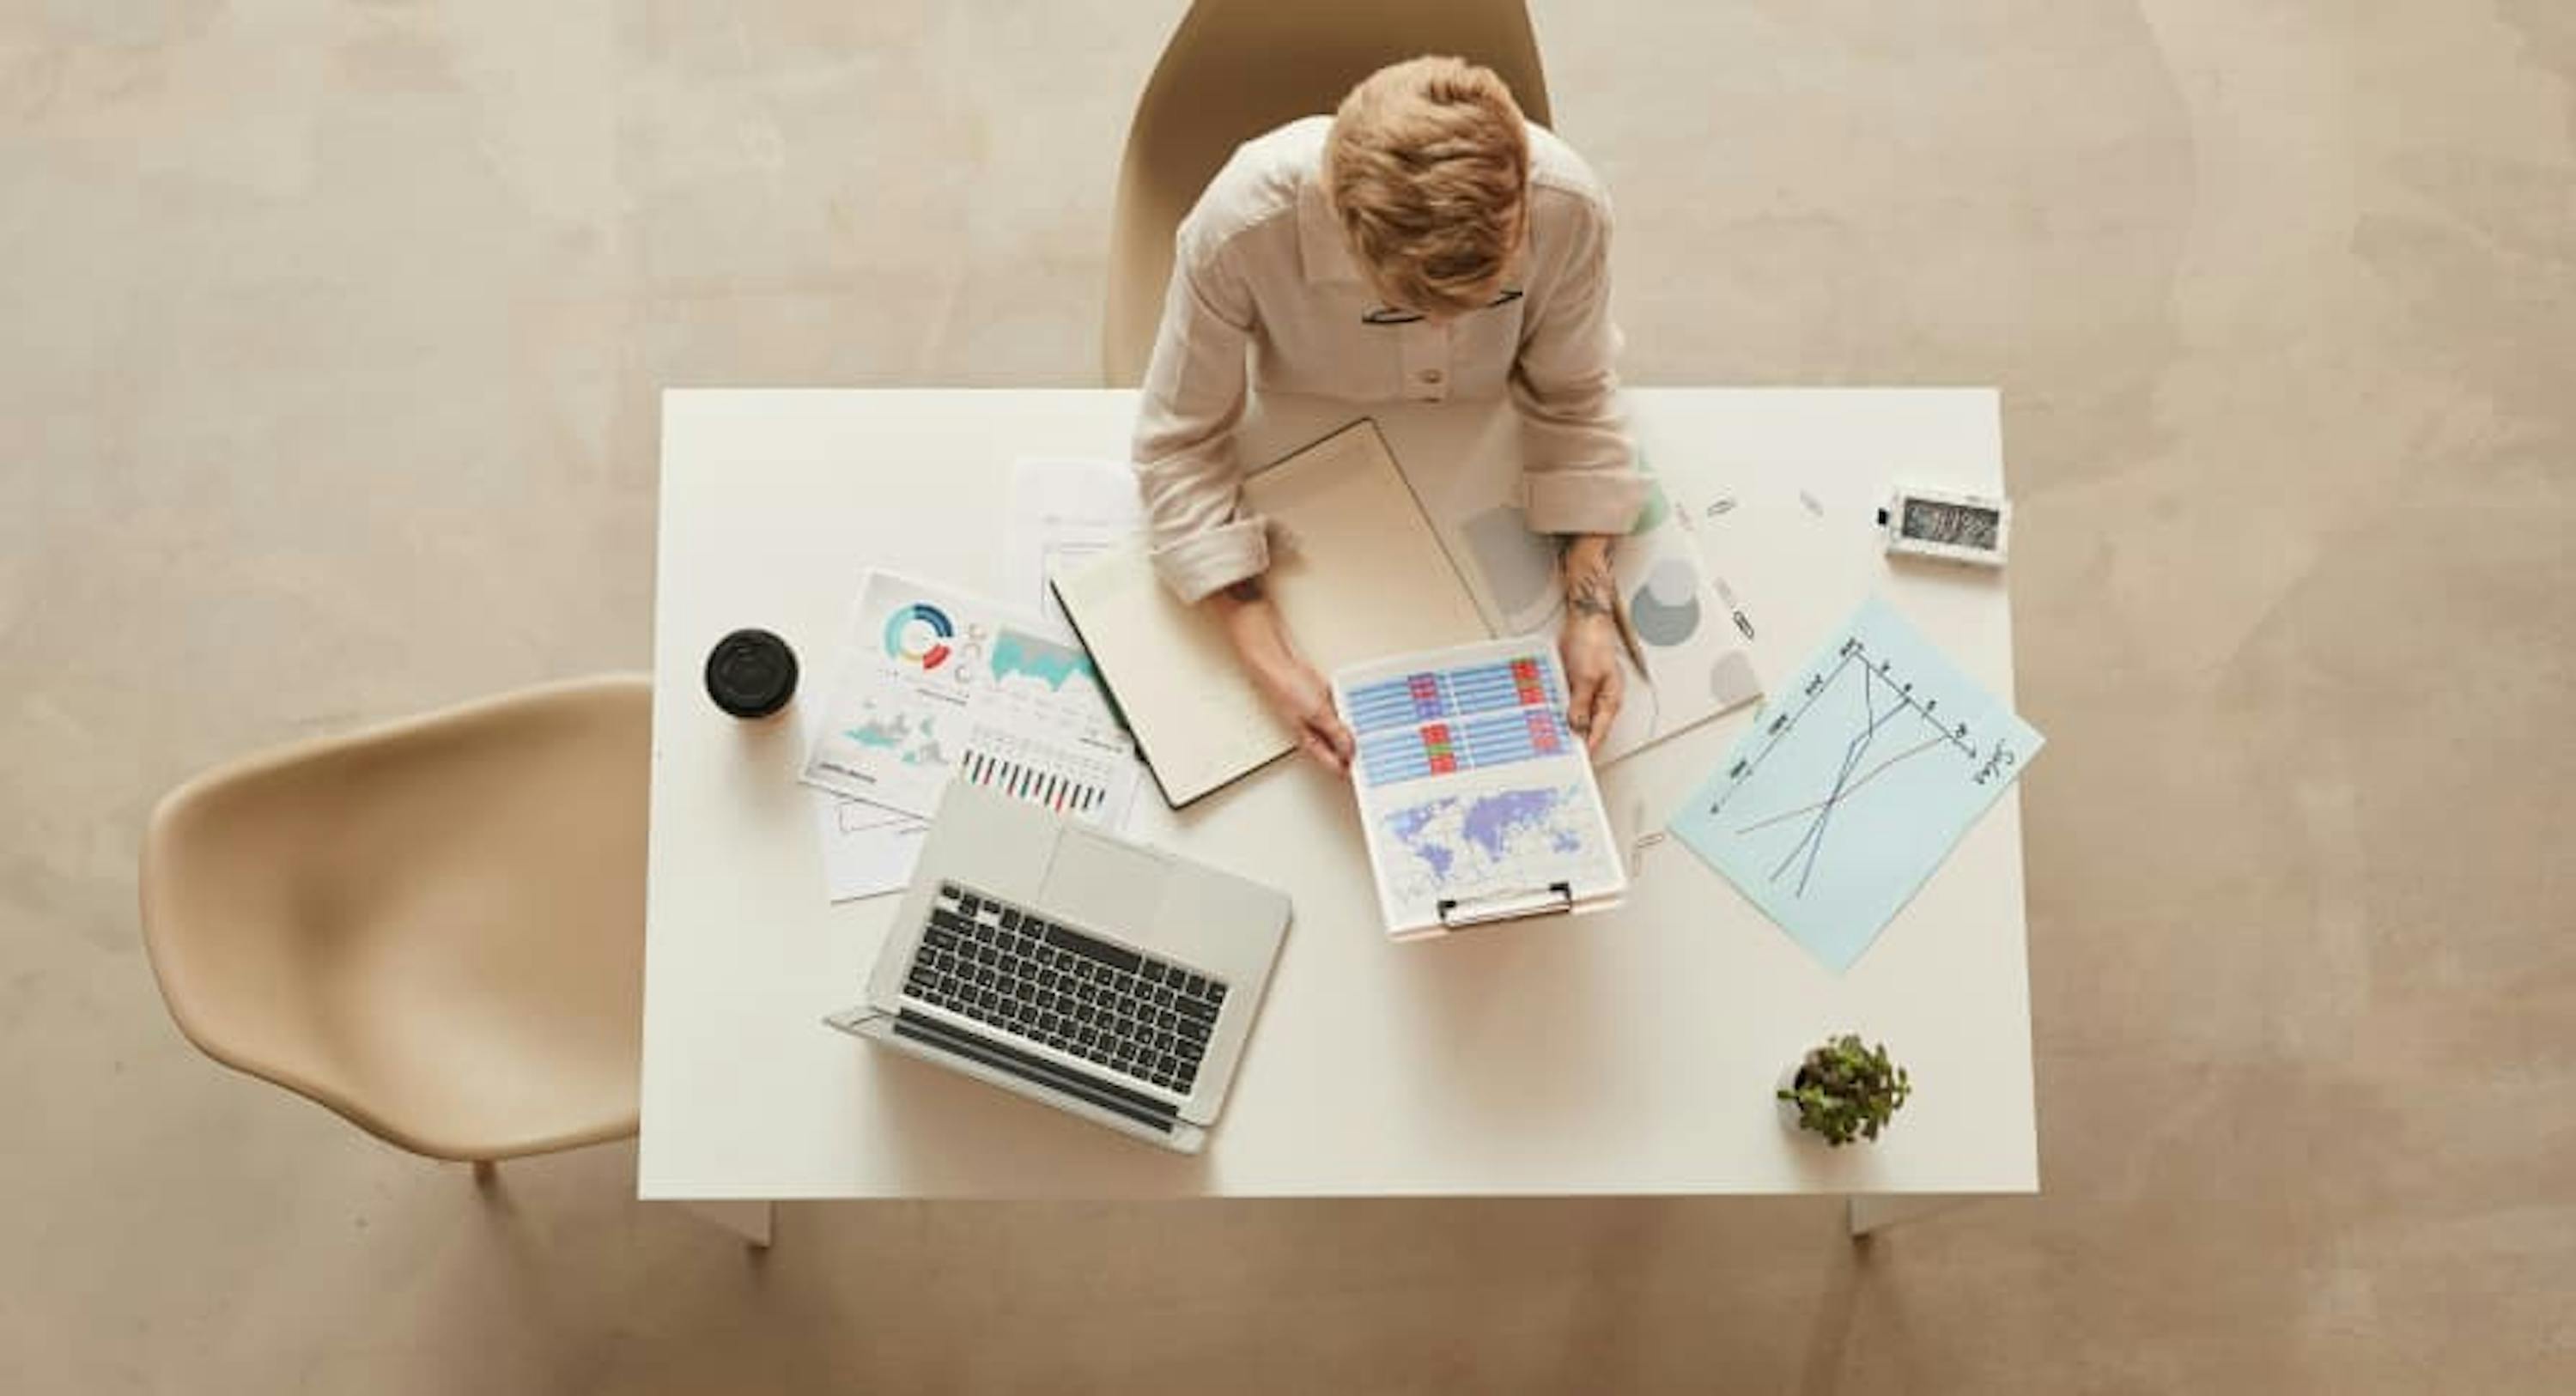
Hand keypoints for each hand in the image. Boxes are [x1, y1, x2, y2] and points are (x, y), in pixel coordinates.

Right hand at [1209, 582, 1355, 773]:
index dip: (1350, 770)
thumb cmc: (1286, 689)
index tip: (1367, 772)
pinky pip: (1337, 711)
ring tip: (1370, 734)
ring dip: (1352, 731)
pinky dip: (1347, 712)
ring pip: (1338, 730)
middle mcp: (1313, 731)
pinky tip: (1357, 711)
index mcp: (1309, 741)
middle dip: (1354, 751)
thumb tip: (1351, 749)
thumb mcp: (1318, 713)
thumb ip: (1336, 732)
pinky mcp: (1318, 700)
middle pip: (1337, 748)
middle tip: (1374, 753)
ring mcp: (1316, 715)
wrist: (1276, 663)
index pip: (1332, 764)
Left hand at [1560, 535, 1626, 753]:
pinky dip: (1561, 708)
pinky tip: (1550, 714)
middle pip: (1590, 725)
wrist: (1585, 618)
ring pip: (1578, 714)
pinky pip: (1570, 701)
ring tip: (1554, 739)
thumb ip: (1581, 704)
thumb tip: (1576, 726)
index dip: (1589, 746)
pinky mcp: (1578, 680)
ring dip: (1567, 724)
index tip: (1579, 759)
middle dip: (1577, 738)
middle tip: (1563, 753)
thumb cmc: (1593, 641)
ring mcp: (1590, 688)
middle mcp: (1602, 696)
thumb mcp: (1586, 677)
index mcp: (1611, 698)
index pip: (1600, 730)